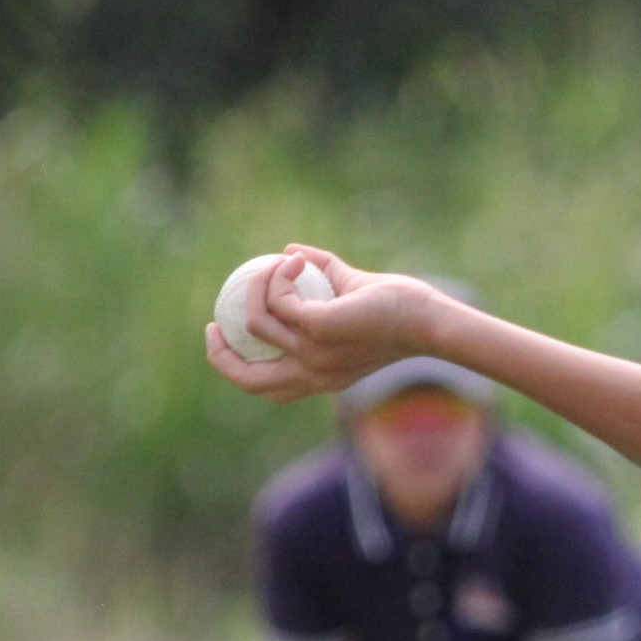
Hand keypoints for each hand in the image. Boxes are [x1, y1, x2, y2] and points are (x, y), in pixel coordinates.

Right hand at [205, 245, 460, 402]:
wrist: (425, 317)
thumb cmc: (394, 307)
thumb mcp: (348, 296)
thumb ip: (321, 272)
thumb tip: (289, 252)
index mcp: (317, 378)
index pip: (266, 388)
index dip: (235, 367)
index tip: (223, 335)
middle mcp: (313, 374)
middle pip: (247, 380)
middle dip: (219, 354)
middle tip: (215, 323)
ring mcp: (315, 354)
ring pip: (255, 323)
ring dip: (256, 288)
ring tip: (277, 266)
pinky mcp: (320, 329)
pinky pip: (278, 302)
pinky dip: (277, 277)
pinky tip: (293, 262)